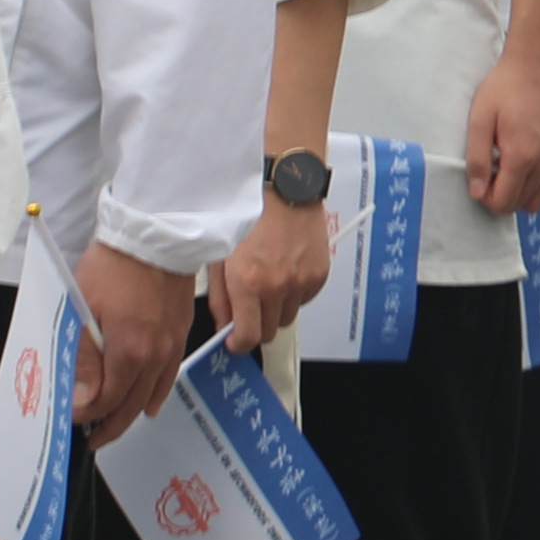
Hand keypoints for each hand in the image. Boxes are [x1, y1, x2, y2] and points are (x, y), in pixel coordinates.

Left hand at [74, 246, 197, 435]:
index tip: (72, 421)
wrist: (155, 235)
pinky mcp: (180, 332)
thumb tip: (82, 397)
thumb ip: (84, 359)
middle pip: (132, 404)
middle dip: (111, 425)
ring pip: (153, 393)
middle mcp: (156, 354)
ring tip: (115, 426)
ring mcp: (172, 344)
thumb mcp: (84, 310)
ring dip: (132, 414)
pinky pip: (169, 375)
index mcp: (130, 351)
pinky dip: (157, 394)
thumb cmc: (114, 266)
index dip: (88, 416)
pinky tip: (150, 402)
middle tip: (93, 440)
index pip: (108, 400)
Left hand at [212, 203, 331, 361]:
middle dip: (257, 327)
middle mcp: (277, 286)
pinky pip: (304, 300)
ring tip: (268, 284)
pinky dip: (294, 294)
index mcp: (247, 283)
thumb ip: (221, 298)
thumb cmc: (249, 220)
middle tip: (249, 311)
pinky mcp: (319, 275)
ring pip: (288, 317)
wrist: (285, 193)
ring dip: (276, 309)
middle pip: (270, 332)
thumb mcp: (221, 259)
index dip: (239, 345)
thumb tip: (225, 326)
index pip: (248, 337)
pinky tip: (285, 271)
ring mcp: (301, 282)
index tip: (235, 343)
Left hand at [462, 43, 539, 214]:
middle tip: (490, 172)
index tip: (479, 180)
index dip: (485, 198)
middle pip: (521, 204)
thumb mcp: (480, 120)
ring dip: (519, 192)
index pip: (504, 202)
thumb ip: (477, 160)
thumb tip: (478, 191)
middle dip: (502, 196)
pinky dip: (537, 185)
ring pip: (539, 199)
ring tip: (506, 168)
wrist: (538, 66)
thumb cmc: (507, 88)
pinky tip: (524, 165)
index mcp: (523, 156)